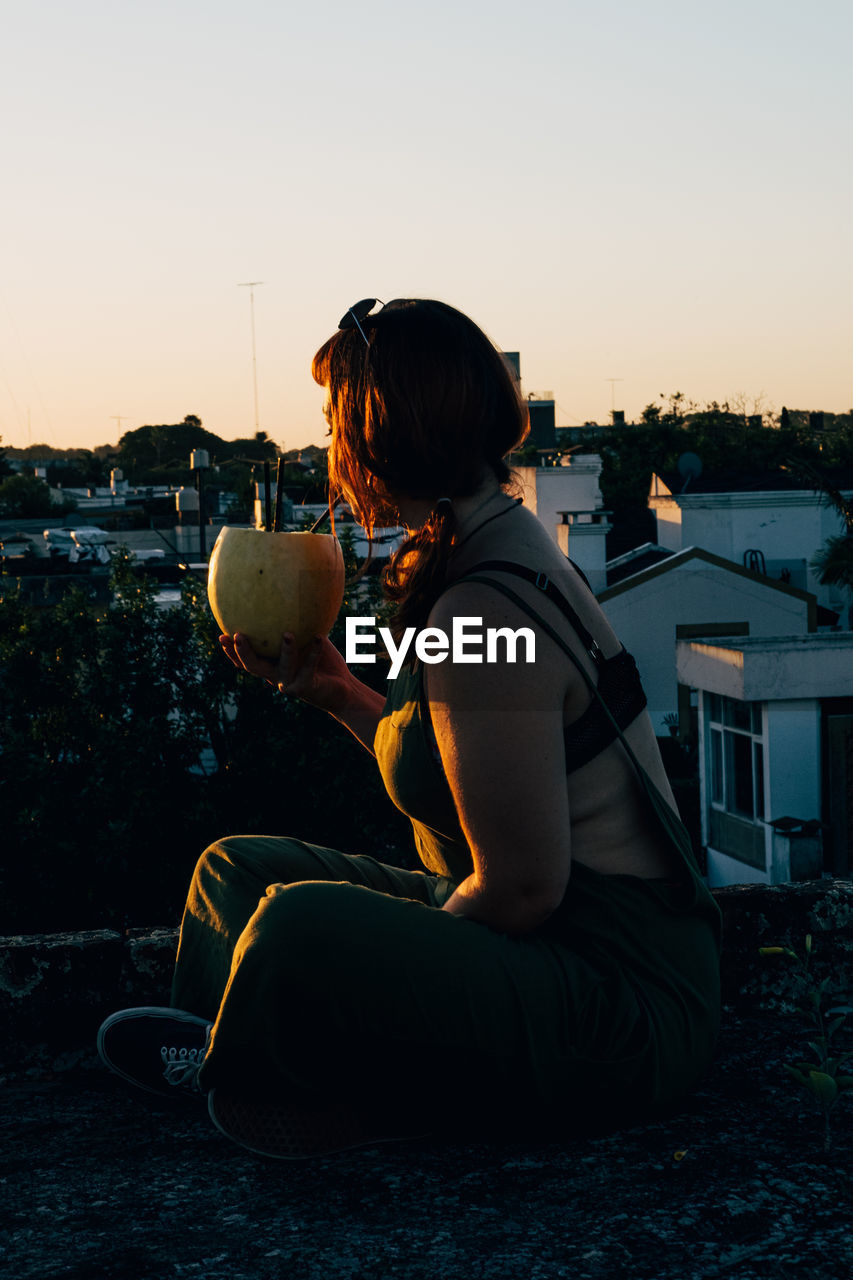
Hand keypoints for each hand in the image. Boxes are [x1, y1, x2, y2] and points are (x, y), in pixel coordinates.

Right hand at [219, 632, 354, 714]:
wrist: (342, 689)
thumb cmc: (323, 661)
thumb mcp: (307, 639)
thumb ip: (296, 624)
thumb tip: (291, 593)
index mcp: (271, 665)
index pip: (246, 659)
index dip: (231, 651)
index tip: (221, 636)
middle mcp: (275, 676)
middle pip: (252, 666)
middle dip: (243, 652)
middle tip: (238, 635)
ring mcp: (288, 684)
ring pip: (280, 669)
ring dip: (286, 651)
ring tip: (288, 634)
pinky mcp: (303, 688)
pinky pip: (308, 668)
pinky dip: (314, 652)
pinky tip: (319, 636)